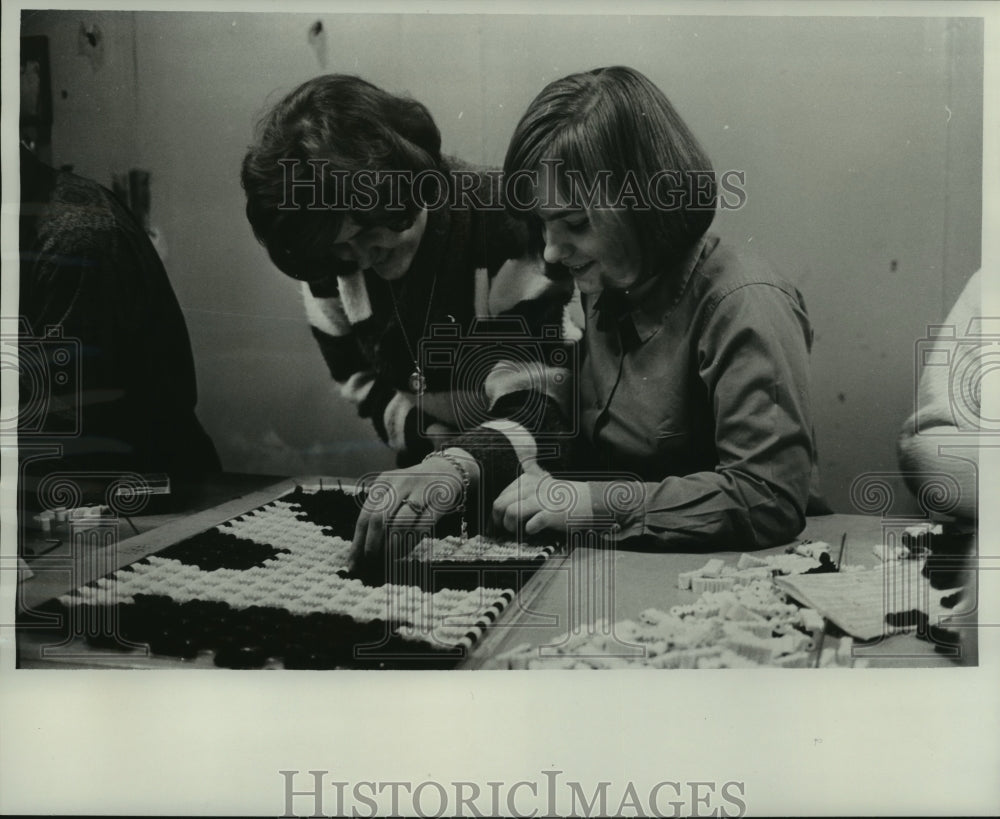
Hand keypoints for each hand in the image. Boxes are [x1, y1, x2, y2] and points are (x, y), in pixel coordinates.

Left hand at [349, 451, 477, 570]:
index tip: (353, 563)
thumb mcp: (392, 490)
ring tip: (387, 559)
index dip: (358, 541)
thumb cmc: (412, 488)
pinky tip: (404, 552)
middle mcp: (400, 483)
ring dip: (391, 547)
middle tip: (370, 562)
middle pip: (379, 518)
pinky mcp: (439, 501)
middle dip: (372, 545)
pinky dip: (410, 544)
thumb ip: (378, 512)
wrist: (446, 470)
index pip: (365, 514)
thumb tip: (361, 549)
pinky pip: (421, 528)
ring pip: (400, 524)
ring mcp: (421, 491)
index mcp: (384, 481)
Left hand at [492, 468, 592, 535]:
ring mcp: (541, 500)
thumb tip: (500, 508)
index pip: (500, 497)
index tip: (496, 524)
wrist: (589, 501)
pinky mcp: (551, 514)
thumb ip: (522, 489)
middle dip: (498, 521)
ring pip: (510, 513)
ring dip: (510, 527)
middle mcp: (531, 488)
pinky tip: (533, 530)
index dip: (496, 514)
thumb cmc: (562, 498)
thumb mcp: (540, 484)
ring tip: (518, 531)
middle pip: (500, 504)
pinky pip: (530, 525)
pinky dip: (528, 531)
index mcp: (526, 480)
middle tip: (505, 530)